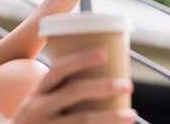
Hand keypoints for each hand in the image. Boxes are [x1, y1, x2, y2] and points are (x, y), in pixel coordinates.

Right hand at [11, 48, 135, 123]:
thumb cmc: (38, 118)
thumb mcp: (40, 100)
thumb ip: (62, 90)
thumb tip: (102, 74)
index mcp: (38, 90)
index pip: (59, 69)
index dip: (81, 59)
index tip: (106, 53)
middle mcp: (39, 106)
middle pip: (75, 92)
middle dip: (104, 86)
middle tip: (128, 85)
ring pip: (82, 119)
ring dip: (110, 116)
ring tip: (131, 115)